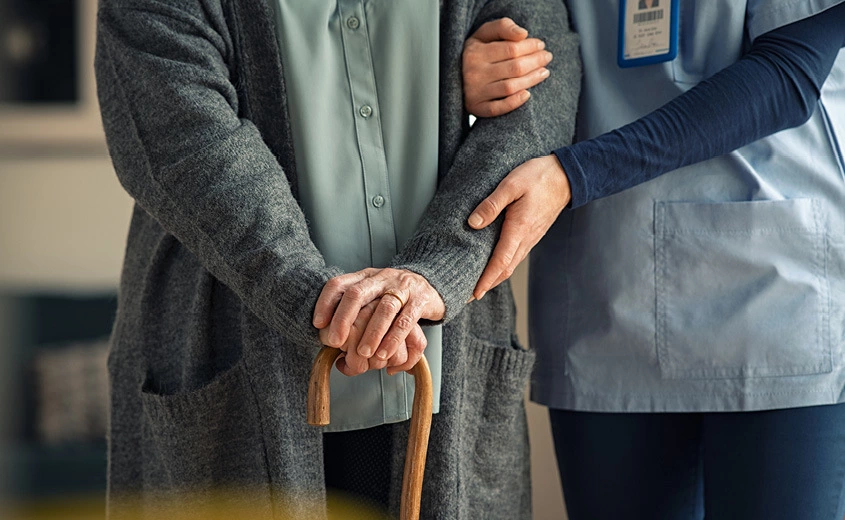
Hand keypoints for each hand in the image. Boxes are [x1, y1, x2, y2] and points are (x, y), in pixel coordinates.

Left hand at [312, 268, 444, 373]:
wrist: (432, 285)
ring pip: (384, 308)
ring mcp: (402, 287)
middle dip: (343, 319)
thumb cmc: (395, 297)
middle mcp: (381, 278)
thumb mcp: (372, 296)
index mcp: (365, 277)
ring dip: (371, 333)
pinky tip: (385, 353)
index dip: (325, 302)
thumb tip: (329, 340)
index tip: (318, 324)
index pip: (339, 284)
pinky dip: (394, 339)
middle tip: (335, 342)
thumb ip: (353, 312)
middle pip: (357, 293)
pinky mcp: (420, 300)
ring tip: (363, 354)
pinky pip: (406, 320)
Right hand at [463, 18, 552, 117]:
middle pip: (514, 67)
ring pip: (510, 87)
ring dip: (532, 80)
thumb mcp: (484, 34)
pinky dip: (514, 102)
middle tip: (547, 58)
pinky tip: (528, 94)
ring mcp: (475, 92)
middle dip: (535, 61)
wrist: (454, 77)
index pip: (511, 48)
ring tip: (544, 72)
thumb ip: (502, 27)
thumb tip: (523, 34)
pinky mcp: (476, 108)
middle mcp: (474, 73)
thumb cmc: (475, 53)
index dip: (530, 46)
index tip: (541, 45)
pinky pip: (498, 108)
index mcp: (475, 52)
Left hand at [467, 154, 570, 298]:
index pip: (500, 262)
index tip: (474, 294)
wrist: (566, 176)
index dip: (486, 280)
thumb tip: (473, 223)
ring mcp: (530, 238)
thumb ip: (491, 204)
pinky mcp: (532, 234)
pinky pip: (516, 256)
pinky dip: (503, 266)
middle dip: (487, 285)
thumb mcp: (511, 185)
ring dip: (495, 278)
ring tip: (478, 285)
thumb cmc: (539, 177)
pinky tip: (494, 266)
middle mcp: (526, 239)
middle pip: (505, 270)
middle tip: (468, 296)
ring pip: (511, 265)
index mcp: (519, 229)